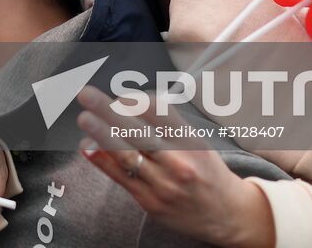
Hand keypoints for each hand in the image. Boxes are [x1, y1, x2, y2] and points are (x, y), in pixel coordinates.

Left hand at [75, 86, 274, 247]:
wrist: (226, 215)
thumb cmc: (208, 172)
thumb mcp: (198, 142)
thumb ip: (167, 125)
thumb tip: (131, 102)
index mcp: (191, 141)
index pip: (158, 113)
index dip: (134, 100)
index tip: (120, 95)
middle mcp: (178, 162)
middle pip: (138, 131)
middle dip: (109, 111)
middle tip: (87, 95)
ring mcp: (163, 184)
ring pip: (127, 155)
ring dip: (101, 134)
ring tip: (85, 118)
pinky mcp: (150, 202)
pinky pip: (121, 178)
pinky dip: (102, 160)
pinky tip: (87, 146)